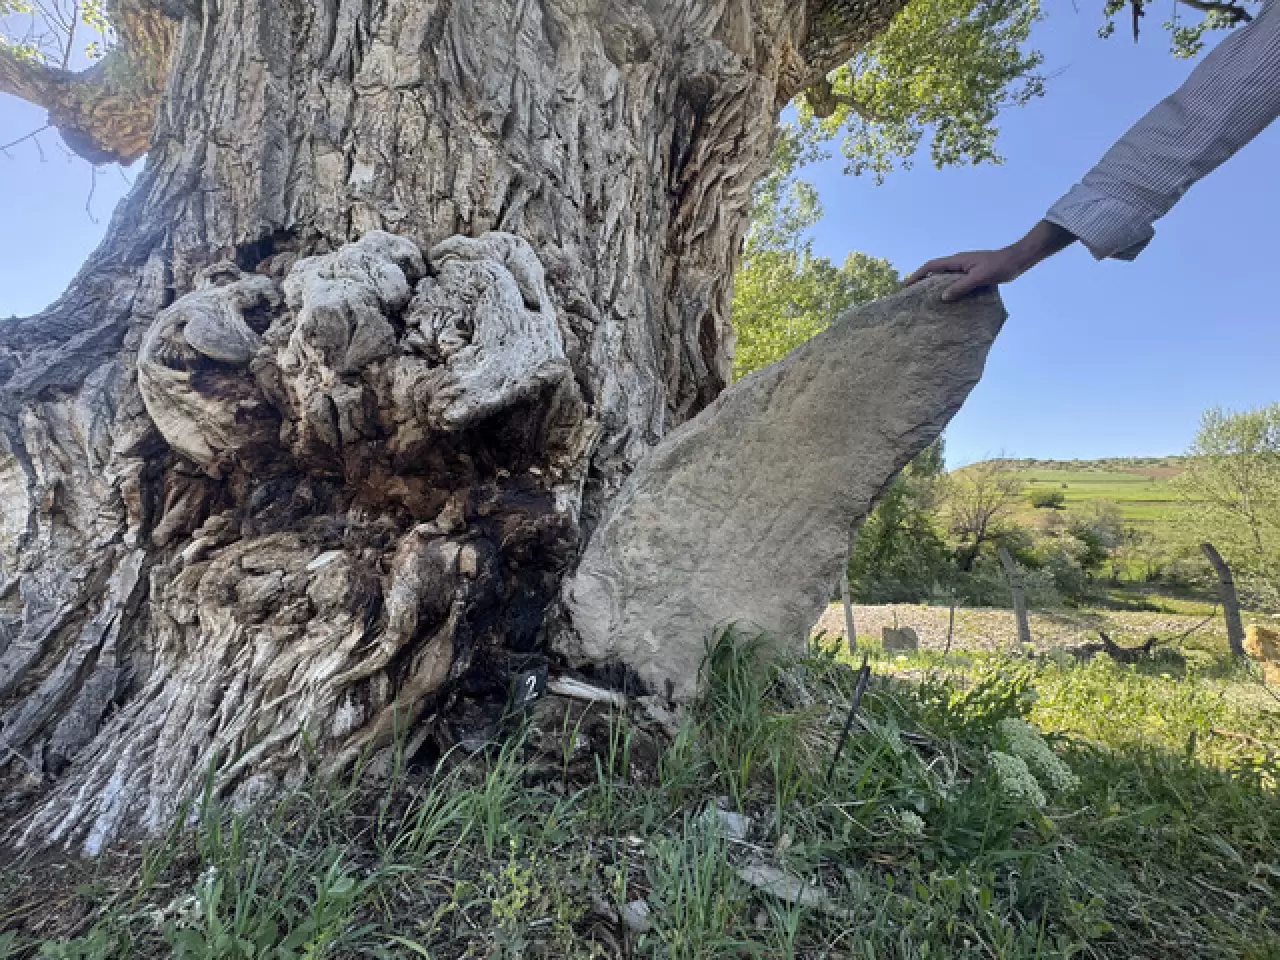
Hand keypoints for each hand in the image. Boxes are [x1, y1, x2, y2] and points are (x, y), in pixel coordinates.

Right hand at [904, 249, 1023, 302]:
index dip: (917, 275)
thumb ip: (961, 286)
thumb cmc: (999, 266)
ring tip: (927, 299)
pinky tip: (949, 300)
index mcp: (957, 261)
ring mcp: (966, 268)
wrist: (1017, 260)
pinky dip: (948, 289)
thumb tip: (943, 297)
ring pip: (945, 276)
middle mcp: (959, 263)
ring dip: (935, 285)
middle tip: (912, 294)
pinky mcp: (973, 273)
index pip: (931, 266)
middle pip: (935, 271)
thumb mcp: (980, 277)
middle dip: (922, 280)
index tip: (906, 286)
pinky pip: (955, 281)